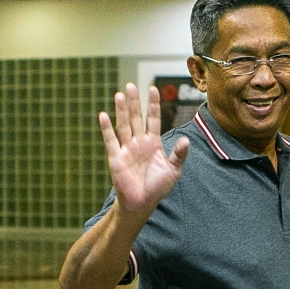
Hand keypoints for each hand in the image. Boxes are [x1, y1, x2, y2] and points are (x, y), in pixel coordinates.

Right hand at [100, 84, 189, 216]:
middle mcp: (139, 143)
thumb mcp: (173, 170)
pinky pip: (110, 141)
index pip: (153, 119)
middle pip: (136, 118)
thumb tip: (186, 140)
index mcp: (153, 143)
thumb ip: (179, 154)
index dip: (153, 105)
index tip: (153, 89)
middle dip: (134, 102)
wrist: (142, 203)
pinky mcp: (116, 158)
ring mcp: (126, 149)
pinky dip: (106, 129)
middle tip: (131, 85)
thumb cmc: (157, 187)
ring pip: (123, 125)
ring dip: (121, 111)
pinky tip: (103, 115)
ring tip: (119, 94)